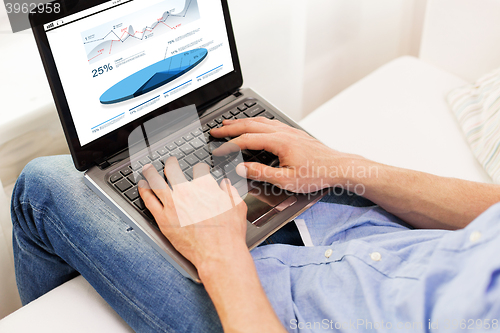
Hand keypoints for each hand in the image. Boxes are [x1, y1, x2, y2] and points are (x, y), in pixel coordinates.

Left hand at [138, 159, 247, 268]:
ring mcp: (173, 205)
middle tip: (170, 162)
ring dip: (151, 172)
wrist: (219, 253)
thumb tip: (225, 185)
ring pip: (156, 182)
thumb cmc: (229, 233)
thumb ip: (230, 192)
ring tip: (148, 169)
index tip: (199, 170)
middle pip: (173, 169)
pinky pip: (149, 201)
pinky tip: (142, 186)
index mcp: (205, 186)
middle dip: (171, 163)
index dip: (199, 168)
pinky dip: (144, 190)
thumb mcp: (238, 207)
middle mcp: (186, 192)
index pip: (199, 169)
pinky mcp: (163, 219)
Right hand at [211, 117, 365, 192]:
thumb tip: (241, 168)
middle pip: (249, 125)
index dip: (229, 145)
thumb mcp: (286, 180)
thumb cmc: (316, 174)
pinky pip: (269, 123)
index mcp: (278, 142)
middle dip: (229, 128)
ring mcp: (288, 131)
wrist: (338, 167)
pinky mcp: (294, 133)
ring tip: (228, 124)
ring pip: (259, 122)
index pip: (246, 141)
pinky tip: (254, 125)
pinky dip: (255, 122)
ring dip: (241, 122)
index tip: (218, 150)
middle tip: (215, 130)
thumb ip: (261, 173)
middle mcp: (282, 132)